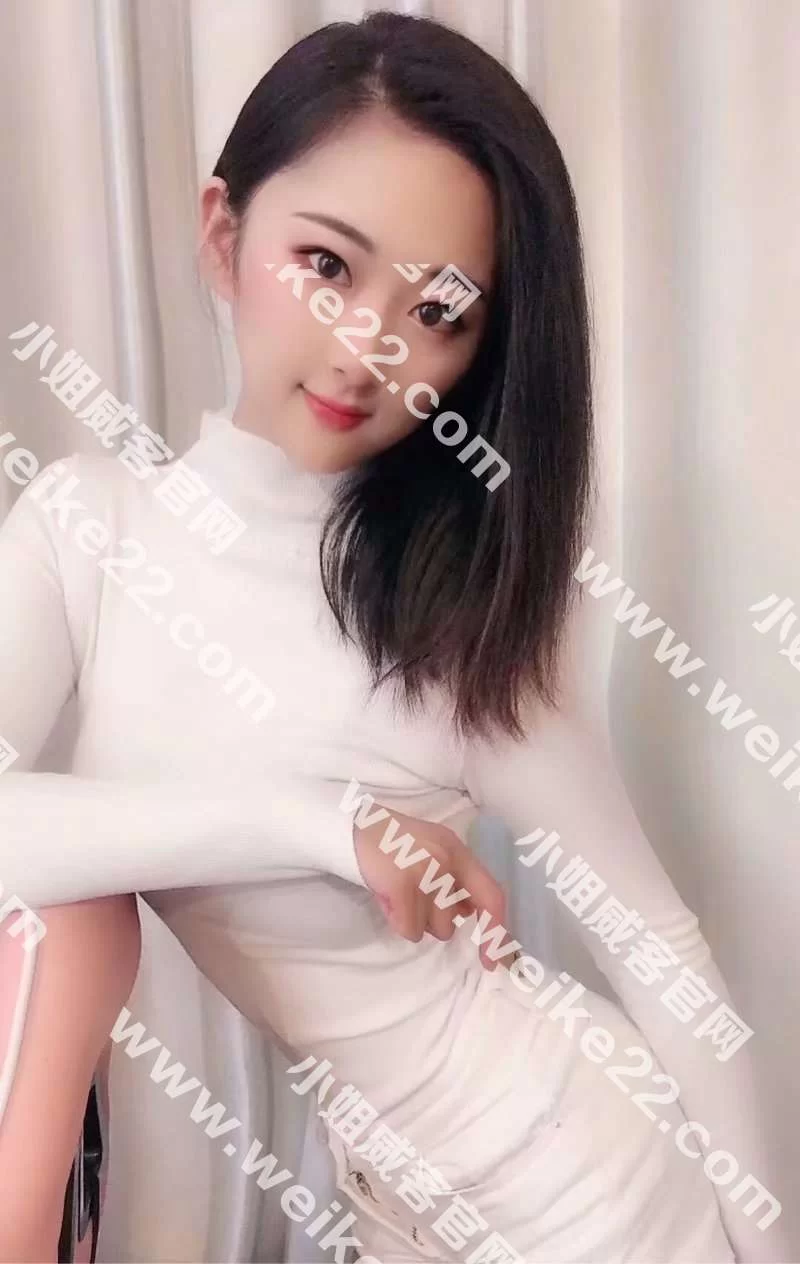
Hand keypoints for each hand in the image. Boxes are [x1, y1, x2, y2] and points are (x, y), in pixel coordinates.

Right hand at [352, 804, 511, 970]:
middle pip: (452, 922)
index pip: (492, 896)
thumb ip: (455, 881)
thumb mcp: (434, 853)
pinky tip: (387, 897)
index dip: (496, 930)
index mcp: (459, 852)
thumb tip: (470, 913)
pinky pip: (409, 929)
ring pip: (431, 929)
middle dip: (432, 922)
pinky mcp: (403, 883)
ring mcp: (427, 871)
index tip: (491, 960)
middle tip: (411, 901)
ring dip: (413, 919)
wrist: (355, 829)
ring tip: (397, 893)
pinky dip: (397, 921)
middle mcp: (448, 860)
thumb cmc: (395, 846)